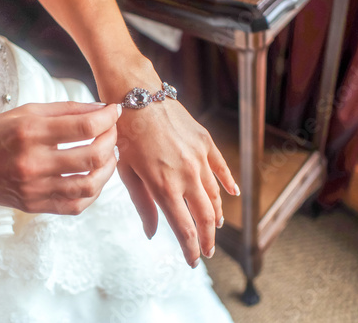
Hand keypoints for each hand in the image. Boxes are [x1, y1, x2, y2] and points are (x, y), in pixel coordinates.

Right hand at [0, 102, 120, 213]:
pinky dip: (93, 192)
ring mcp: (34, 188)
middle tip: (112, 132)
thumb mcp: (26, 112)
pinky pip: (75, 205)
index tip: (114, 111)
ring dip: (108, 169)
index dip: (108, 118)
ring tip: (109, 156)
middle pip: (92, 156)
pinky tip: (94, 177)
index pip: (85, 126)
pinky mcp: (35, 206)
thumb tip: (101, 109)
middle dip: (112, 141)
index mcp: (31, 132)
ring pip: (89, 185)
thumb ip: (66, 110)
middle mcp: (34, 162)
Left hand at [116, 97, 237, 267]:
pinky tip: (232, 194)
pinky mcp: (205, 141)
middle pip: (204, 216)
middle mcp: (186, 175)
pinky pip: (221, 167)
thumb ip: (143, 204)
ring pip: (214, 195)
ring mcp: (199, 157)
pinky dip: (228, 183)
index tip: (192, 262)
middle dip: (207, 239)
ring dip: (216, 215)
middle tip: (208, 252)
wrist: (136, 94)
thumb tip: (153, 233)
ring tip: (215, 228)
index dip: (190, 249)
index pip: (184, 228)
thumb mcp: (126, 172)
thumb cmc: (124, 134)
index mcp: (164, 186)